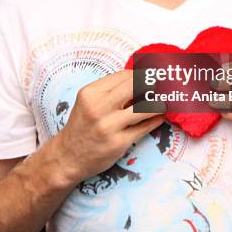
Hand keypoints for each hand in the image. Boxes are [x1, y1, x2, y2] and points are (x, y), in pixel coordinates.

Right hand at [54, 70, 164, 184]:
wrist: (67, 157)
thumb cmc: (82, 125)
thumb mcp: (89, 102)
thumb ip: (110, 90)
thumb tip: (140, 79)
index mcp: (91, 93)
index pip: (124, 76)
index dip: (142, 74)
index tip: (152, 76)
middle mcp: (99, 107)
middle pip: (136, 86)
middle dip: (153, 84)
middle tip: (163, 86)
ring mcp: (109, 126)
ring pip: (144, 107)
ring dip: (159, 103)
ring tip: (164, 102)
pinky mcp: (118, 143)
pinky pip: (144, 127)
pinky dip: (156, 119)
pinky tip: (159, 116)